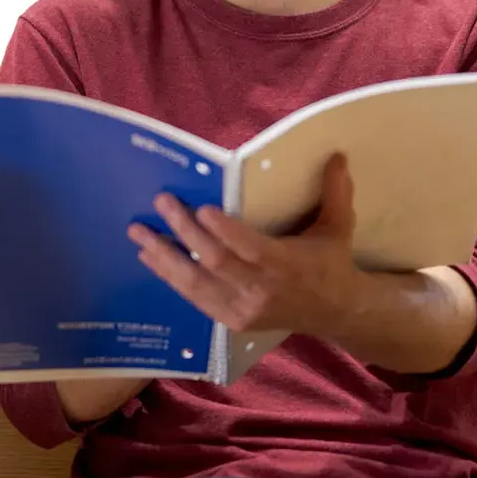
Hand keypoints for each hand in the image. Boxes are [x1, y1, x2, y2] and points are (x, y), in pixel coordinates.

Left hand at [128, 154, 361, 340]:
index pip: (249, 249)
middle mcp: (261, 290)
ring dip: (163, 256)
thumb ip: (335, 193)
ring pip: (195, 283)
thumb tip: (337, 155)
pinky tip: (150, 257)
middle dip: (183, 230)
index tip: (202, 208)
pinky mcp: (231, 321)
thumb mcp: (338, 227)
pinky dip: (169, 276)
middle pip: (213, 261)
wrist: (334, 312)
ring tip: (139, 232)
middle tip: (162, 202)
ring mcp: (243, 309)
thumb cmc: (330, 262)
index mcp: (286, 265)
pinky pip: (194, 298)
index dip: (224, 231)